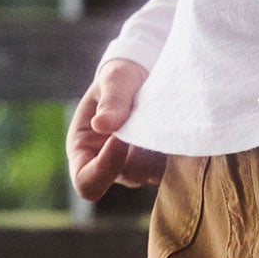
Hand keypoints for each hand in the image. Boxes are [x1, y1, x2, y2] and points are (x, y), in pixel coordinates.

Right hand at [66, 58, 167, 201]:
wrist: (145, 75)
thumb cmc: (121, 78)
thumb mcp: (114, 80)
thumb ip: (110, 101)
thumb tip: (101, 125)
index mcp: (83, 151)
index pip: (85, 182)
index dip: (103, 168)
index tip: (119, 139)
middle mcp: (110, 167)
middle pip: (128, 177)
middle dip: (141, 150)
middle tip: (151, 117)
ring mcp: (137, 168)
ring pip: (153, 174)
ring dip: (160, 149)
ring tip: (163, 116)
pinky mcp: (160, 165)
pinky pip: (172, 169)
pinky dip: (175, 149)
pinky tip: (175, 124)